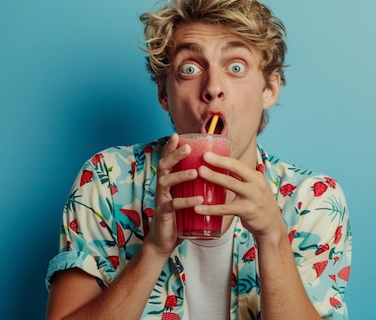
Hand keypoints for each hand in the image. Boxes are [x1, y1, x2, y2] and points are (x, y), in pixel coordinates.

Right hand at [146, 134, 203, 255]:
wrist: (165, 240)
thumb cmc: (178, 216)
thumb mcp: (184, 196)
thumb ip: (192, 185)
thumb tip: (214, 172)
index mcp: (166, 181)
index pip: (166, 160)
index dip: (170, 147)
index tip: (177, 135)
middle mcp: (161, 187)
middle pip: (163, 166)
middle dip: (174, 155)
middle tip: (188, 148)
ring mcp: (161, 199)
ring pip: (166, 182)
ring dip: (181, 176)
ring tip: (196, 172)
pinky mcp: (164, 213)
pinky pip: (174, 205)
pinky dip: (187, 201)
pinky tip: (199, 200)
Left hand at [194, 151, 285, 239]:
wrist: (272, 225)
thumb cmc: (258, 204)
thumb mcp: (254, 188)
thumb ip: (240, 180)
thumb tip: (217, 170)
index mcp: (256, 176)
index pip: (237, 164)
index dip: (222, 158)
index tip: (207, 154)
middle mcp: (256, 184)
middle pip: (234, 170)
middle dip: (218, 162)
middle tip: (202, 158)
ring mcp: (252, 197)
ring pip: (230, 184)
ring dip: (214, 178)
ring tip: (199, 174)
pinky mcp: (247, 211)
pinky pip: (225, 209)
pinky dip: (211, 209)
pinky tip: (198, 208)